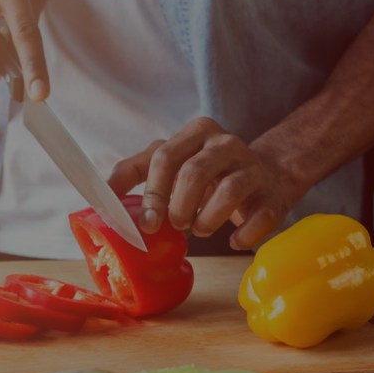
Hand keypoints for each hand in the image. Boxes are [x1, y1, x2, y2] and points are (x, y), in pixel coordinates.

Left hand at [108, 117, 308, 250]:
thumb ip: (136, 171)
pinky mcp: (274, 195)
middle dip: (178, 206)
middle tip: (174, 225)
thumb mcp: (173, 161)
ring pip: (228, 191)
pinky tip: (232, 240)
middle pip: (195, 172)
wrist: (270, 174)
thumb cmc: (210, 173)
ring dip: (207, 219)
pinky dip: (242, 234)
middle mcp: (226, 144)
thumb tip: (99, 196)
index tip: (145, 223)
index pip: (164, 156)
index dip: (151, 193)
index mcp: (196, 132)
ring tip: (200, 229)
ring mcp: (253, 168)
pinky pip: (259, 217)